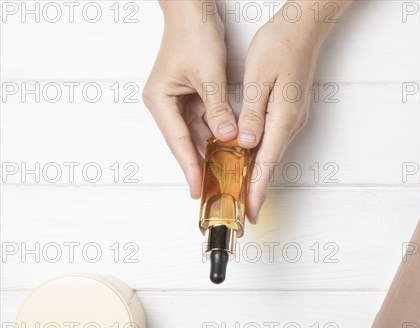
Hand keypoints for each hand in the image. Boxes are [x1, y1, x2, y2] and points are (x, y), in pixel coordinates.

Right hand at [143, 0, 237, 198]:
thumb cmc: (193, 34)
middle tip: (214, 189)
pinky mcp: (193, 97)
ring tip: (225, 175)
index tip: (197, 189)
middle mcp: (167, 104)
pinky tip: (230, 149)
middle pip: (186, 143)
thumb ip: (218, 108)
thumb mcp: (209, 75)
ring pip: (197, 134)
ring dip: (211, 152)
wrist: (194, 9)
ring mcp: (180, 101)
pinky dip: (218, 134)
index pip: (178, 142)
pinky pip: (206, 122)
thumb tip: (228, 137)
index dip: (190, 167)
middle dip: (200, 165)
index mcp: (160, 100)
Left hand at [237, 1, 351, 222]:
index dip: (257, 190)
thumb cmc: (280, 45)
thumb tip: (247, 144)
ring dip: (256, 173)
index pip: (267, 162)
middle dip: (255, 189)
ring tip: (240, 192)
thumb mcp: (258, 77)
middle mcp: (291, 123)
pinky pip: (271, 140)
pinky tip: (247, 160)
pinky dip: (259, 155)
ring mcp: (292, 119)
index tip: (251, 212)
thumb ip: (253, 113)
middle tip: (241, 210)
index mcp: (282, 117)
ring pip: (270, 153)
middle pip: (270, 164)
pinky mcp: (288, 113)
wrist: (303, 28)